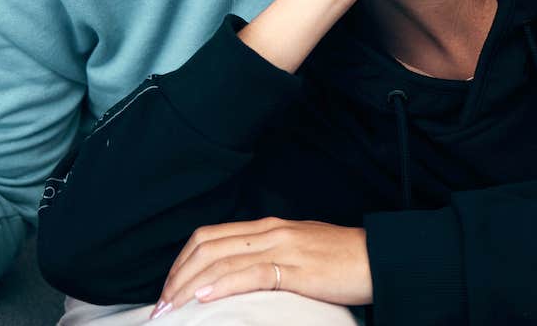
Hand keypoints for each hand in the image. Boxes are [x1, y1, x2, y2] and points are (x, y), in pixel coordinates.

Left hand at [152, 218, 371, 315]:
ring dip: (188, 285)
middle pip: (208, 245)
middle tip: (159, 307)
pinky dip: (220, 285)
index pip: (211, 236)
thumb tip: (239, 279)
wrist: (377, 256)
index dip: (182, 262)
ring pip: (221, 258)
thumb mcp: (298, 252)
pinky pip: (250, 273)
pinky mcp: (295, 268)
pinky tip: (202, 299)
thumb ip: (269, 259)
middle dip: (176, 276)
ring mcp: (282, 247)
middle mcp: (270, 231)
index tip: (168, 290)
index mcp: (268, 227)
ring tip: (169, 309)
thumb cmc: (341, 259)